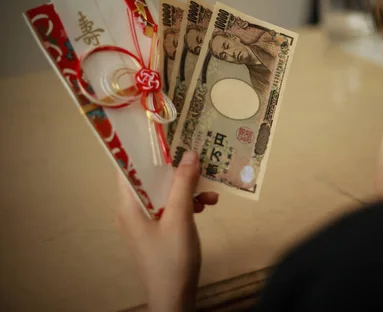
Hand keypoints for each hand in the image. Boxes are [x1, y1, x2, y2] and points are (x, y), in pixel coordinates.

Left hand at [116, 151, 218, 311]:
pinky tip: (208, 204)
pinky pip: (171, 206)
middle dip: (175, 168)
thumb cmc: (171, 258)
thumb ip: (183, 184)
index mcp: (129, 204)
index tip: (160, 133)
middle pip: (150, 177)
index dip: (140, 149)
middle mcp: (133, 209)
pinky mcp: (158, 229)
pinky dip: (188, 203)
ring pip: (165, 192)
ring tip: (210, 191)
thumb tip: (189, 153)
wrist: (174, 297)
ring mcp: (146, 220)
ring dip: (187, 188)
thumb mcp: (180, 217)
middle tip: (195, 154)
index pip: (126, 167)